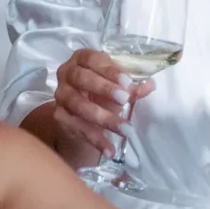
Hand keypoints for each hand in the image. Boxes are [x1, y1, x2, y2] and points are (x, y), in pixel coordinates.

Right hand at [47, 48, 146, 162]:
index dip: (110, 71)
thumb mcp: (117, 86)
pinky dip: (95, 140)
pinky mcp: (60, 116)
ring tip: (126, 129)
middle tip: (125, 100)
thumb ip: (132, 86)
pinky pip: (77, 128)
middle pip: (81, 78)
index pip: (93, 60)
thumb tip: (149, 85)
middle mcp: (66, 74)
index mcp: (82, 59)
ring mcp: (61, 96)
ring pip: (79, 105)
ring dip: (104, 118)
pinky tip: (110, 150)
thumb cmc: (101, 91)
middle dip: (104, 89)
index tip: (128, 83)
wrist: (81, 114)